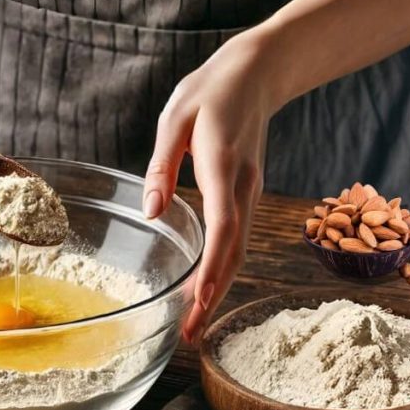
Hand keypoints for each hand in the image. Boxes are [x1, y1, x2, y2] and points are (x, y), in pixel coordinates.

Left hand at [143, 31, 281, 344]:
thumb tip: (151, 213)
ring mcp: (249, 192)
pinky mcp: (246, 194)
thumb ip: (162, 166)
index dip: (213, 266)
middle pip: (234, 251)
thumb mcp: (176, 119)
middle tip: (190, 335)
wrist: (258, 74)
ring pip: (238, 250)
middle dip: (213, 296)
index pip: (223, 225)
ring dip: (218, 289)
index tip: (201, 300)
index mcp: (222, 164)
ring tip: (194, 325)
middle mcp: (242, 186)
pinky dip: (223, 269)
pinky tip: (205, 290)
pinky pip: (237, 239)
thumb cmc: (211, 92)